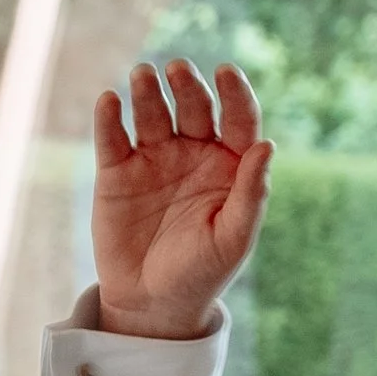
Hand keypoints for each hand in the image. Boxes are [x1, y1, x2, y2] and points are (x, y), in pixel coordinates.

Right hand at [91, 59, 271, 340]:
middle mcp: (193, 152)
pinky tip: (111, 102)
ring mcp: (153, 158)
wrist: (151, 304)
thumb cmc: (201, 273)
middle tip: (177, 71)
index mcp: (229, 164)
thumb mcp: (232, 239)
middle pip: (194, 106)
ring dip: (147, 92)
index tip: (226, 73)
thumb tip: (267, 145)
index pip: (238, 118)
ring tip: (143, 76)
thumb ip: (250, 194)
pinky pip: (112, 138)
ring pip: (152, 113)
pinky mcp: (116, 171)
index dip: (235, 94)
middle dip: (187, 86)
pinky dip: (109, 118)